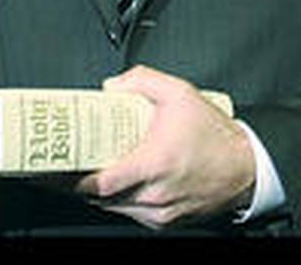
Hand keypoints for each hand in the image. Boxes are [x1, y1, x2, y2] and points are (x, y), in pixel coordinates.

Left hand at [75, 66, 253, 228]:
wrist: (247, 165)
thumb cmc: (216, 135)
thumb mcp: (179, 93)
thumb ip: (141, 81)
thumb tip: (110, 87)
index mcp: (154, 164)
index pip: (101, 183)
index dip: (72, 179)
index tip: (54, 169)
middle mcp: (155, 194)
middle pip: (101, 198)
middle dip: (76, 184)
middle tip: (58, 167)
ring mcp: (161, 212)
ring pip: (115, 208)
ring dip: (96, 193)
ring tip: (80, 172)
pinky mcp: (167, 220)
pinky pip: (132, 213)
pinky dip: (118, 200)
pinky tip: (112, 182)